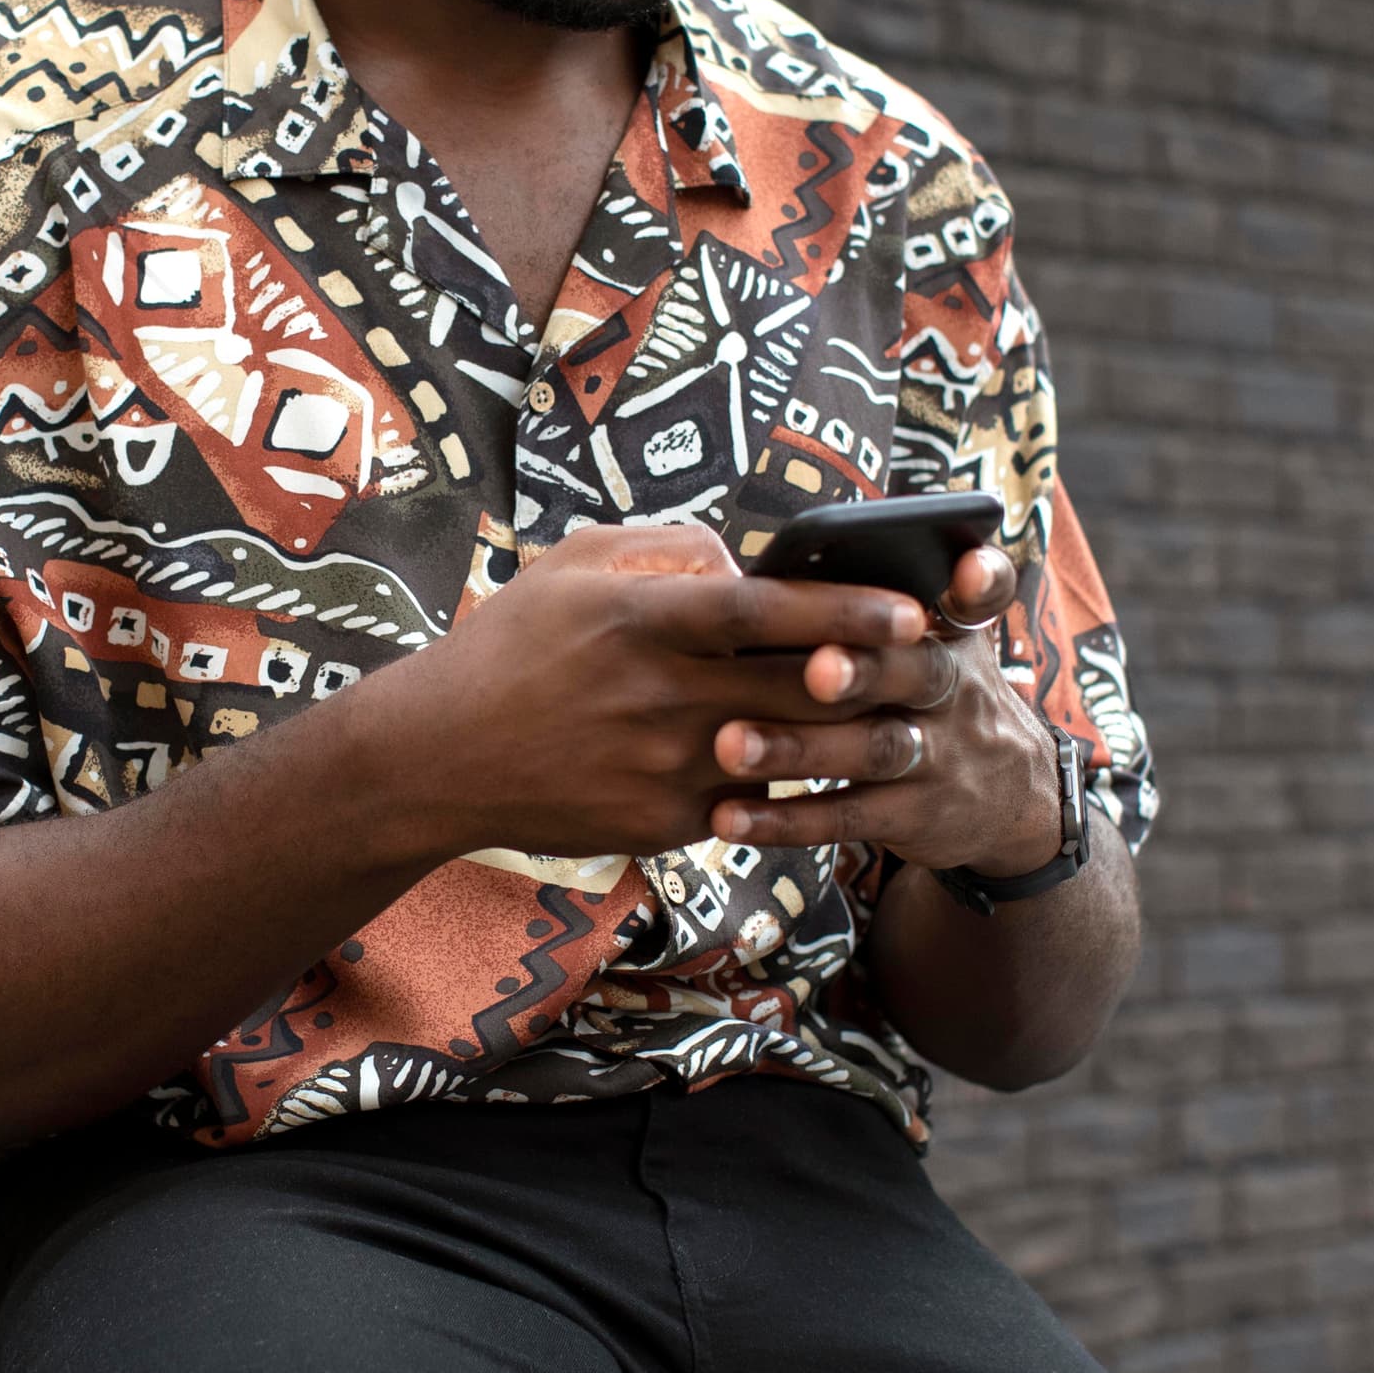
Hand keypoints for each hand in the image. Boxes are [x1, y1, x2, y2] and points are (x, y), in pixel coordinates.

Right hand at [360, 520, 928, 862]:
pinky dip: (785, 783)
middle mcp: (660, 696)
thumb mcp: (575, 565)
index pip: (769, 612)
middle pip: (799, 690)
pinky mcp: (663, 824)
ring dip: (850, 740)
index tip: (913, 611)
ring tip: (898, 723)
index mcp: (642, 620)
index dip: (849, 611)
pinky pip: (748, 801)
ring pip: (789, 755)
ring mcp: (664, 768)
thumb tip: (745, 560)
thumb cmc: (511, 647)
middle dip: (876, 680)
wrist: (438, 758)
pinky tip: (813, 769)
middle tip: (935, 667)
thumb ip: (668, 548)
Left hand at [707, 546, 1059, 876]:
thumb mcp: (939, 641)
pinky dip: (785, 818)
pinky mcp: (913, 817)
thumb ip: (880, 602)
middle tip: (815, 666)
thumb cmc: (934, 692)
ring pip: (870, 749)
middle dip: (863, 668)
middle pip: (913, 672)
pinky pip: (845, 817)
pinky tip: (728, 814)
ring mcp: (938, 758)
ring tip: (732, 743)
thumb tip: (777, 567)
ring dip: (798, 747)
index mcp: (953, 632)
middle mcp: (954, 690)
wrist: (1010, 797)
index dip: (981, 579)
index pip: (986, 592)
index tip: (965, 570)